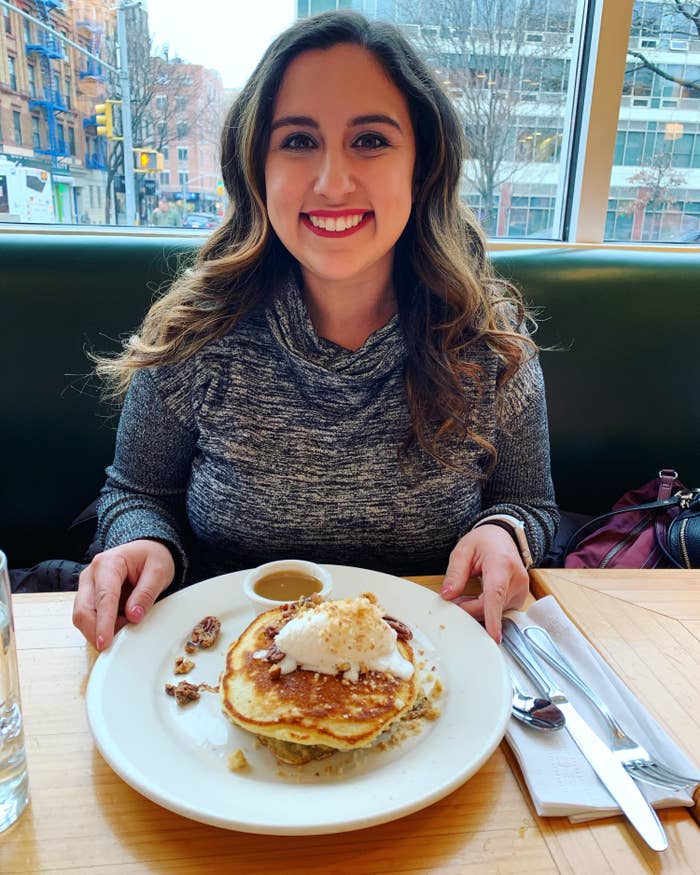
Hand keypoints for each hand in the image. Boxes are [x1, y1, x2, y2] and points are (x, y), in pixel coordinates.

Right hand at [73, 539, 174, 650]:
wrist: (147, 551)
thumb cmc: (152, 557)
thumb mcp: (159, 572)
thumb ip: (146, 593)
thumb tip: (133, 616)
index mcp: (108, 563)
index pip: (104, 597)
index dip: (104, 622)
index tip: (105, 642)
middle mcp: (91, 575)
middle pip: (83, 610)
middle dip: (97, 631)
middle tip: (119, 643)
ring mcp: (87, 587)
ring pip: (83, 617)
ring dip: (101, 629)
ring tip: (127, 626)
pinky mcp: (89, 598)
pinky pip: (90, 618)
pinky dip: (103, 626)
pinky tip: (121, 624)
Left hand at [439, 524, 529, 642]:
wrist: (502, 536)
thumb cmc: (483, 542)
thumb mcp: (463, 551)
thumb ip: (455, 573)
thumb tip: (447, 596)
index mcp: (501, 564)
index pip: (496, 594)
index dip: (493, 616)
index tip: (494, 636)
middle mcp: (516, 579)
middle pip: (490, 607)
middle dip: (468, 608)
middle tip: (452, 598)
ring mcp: (521, 590)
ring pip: (495, 612)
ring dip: (477, 608)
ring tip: (466, 592)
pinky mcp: (520, 598)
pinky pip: (499, 611)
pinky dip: (486, 608)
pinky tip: (478, 596)